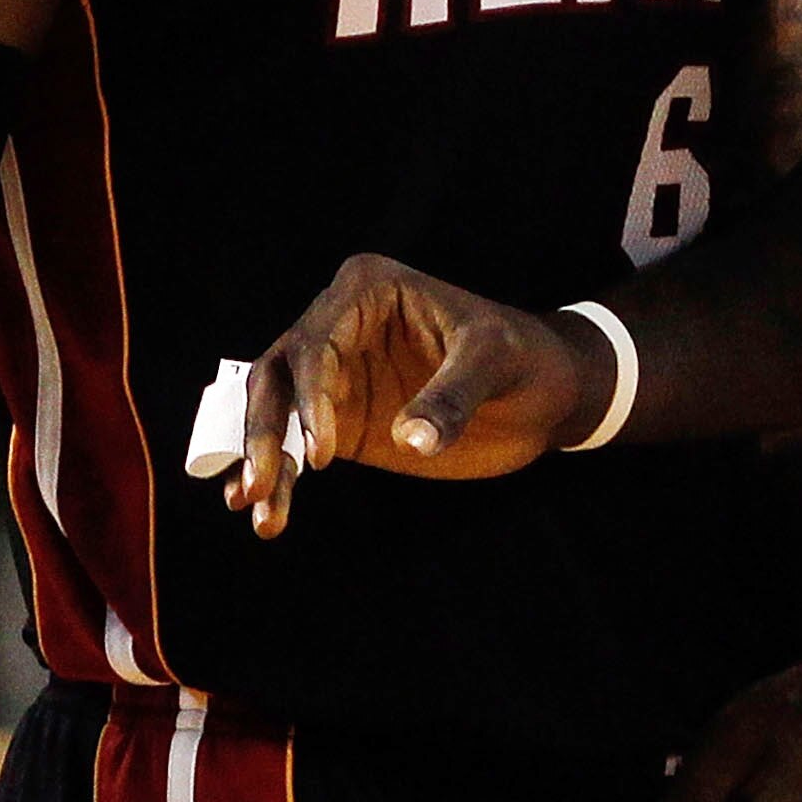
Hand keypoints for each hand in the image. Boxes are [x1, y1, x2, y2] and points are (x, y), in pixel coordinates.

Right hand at [228, 253, 614, 537]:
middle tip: (260, 484)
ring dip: (263, 460)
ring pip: (277, 413)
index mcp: (368, 289)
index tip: (323, 453)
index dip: (311, 397)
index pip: (317, 341)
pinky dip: (283, 477)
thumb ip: (454, 396)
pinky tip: (266, 512)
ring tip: (254, 509)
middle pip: (277, 374)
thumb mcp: (498, 361)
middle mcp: (340, 325)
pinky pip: (299, 446)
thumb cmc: (526, 356)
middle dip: (263, 430)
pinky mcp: (345, 418)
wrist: (547, 389)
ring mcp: (338, 374)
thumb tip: (411, 438)